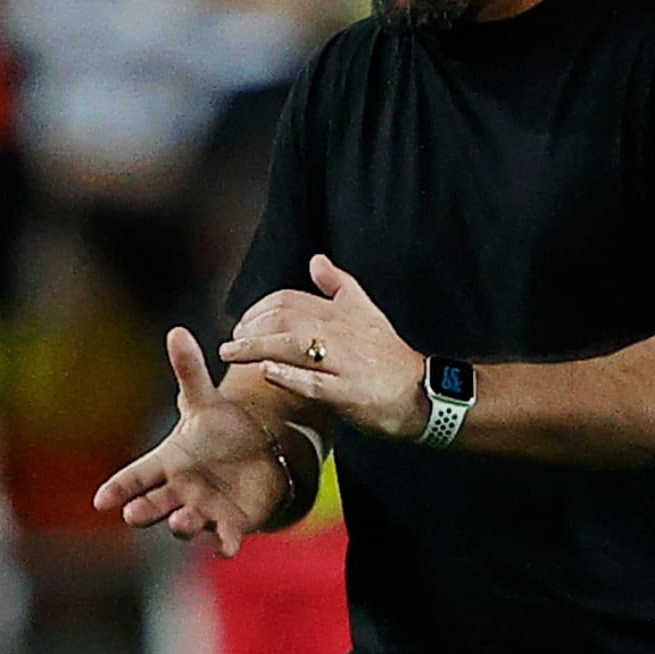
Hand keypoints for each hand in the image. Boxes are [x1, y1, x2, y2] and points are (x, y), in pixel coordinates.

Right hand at [94, 328, 296, 558]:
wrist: (261, 453)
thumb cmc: (221, 429)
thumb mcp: (205, 400)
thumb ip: (189, 372)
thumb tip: (176, 331)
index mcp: (168, 462)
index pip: (136, 476)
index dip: (118, 488)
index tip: (100, 500)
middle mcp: (180, 491)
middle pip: (154, 504)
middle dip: (143, 510)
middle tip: (132, 514)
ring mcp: (204, 510)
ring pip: (186, 522)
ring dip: (181, 524)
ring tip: (181, 519)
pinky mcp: (231, 524)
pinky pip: (224, 539)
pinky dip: (223, 545)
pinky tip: (225, 547)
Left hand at [222, 255, 423, 440]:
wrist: (424, 394)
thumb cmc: (389, 357)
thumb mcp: (366, 312)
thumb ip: (339, 286)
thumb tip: (316, 259)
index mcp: (342, 313)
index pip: (289, 299)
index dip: (259, 309)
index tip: (241, 324)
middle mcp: (342, 332)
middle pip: (285, 317)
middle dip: (251, 328)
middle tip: (230, 342)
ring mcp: (346, 362)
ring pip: (294, 345)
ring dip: (257, 347)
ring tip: (231, 354)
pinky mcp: (350, 392)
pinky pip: (315, 382)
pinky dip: (289, 376)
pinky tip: (266, 372)